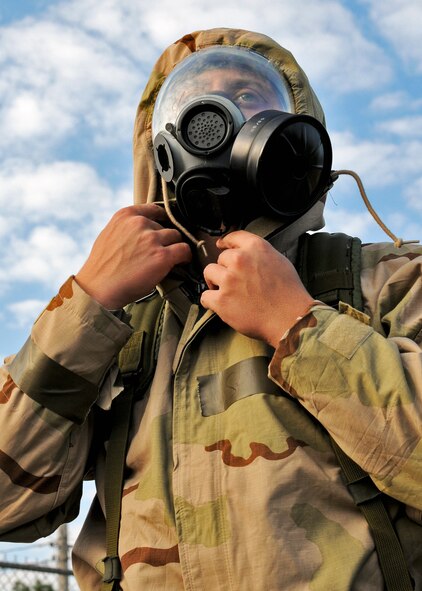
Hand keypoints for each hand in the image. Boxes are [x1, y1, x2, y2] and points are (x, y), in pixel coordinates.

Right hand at [75, 204, 191, 308]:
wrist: (98, 288)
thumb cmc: (102, 267)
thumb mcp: (110, 234)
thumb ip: (127, 227)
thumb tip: (144, 230)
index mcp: (126, 215)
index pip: (155, 209)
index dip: (162, 221)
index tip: (164, 229)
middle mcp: (140, 223)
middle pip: (166, 226)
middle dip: (165, 240)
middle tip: (161, 252)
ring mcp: (152, 239)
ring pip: (176, 237)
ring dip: (174, 248)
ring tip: (169, 260)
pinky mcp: (162, 256)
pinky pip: (184, 250)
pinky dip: (185, 257)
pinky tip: (182, 262)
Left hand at [201, 231, 313, 346]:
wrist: (290, 319)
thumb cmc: (289, 294)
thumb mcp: (280, 262)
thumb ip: (260, 255)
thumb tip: (249, 255)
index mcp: (256, 248)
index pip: (233, 236)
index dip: (226, 243)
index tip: (222, 245)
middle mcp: (240, 260)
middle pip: (220, 258)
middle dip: (225, 269)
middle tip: (234, 281)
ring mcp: (229, 280)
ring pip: (209, 273)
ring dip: (215, 282)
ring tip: (226, 292)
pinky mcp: (221, 300)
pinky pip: (205, 296)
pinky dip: (210, 301)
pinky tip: (220, 305)